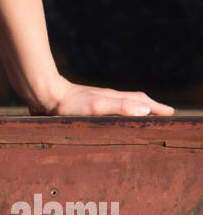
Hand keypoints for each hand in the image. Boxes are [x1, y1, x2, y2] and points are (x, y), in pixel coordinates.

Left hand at [30, 76, 174, 116]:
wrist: (44, 95)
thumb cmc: (69, 105)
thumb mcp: (97, 106)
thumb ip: (120, 107)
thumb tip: (145, 111)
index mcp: (114, 98)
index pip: (141, 102)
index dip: (156, 108)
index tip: (170, 114)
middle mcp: (108, 98)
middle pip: (134, 101)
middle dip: (150, 107)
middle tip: (164, 114)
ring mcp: (97, 101)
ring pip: (122, 104)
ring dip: (136, 109)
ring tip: (144, 115)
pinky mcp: (85, 107)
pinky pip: (109, 109)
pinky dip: (120, 112)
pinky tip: (112, 119)